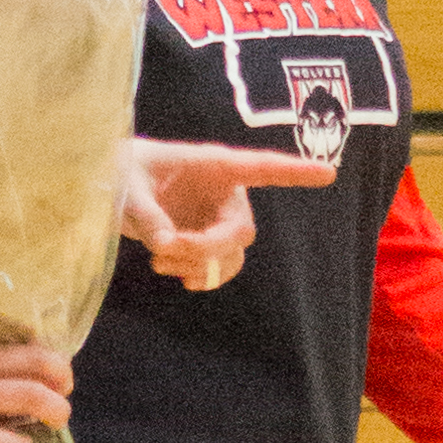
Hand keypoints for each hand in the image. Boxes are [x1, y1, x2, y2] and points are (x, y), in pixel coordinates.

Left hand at [117, 137, 337, 291]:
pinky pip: (220, 268)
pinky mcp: (207, 241)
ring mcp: (218, 220)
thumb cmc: (123, 173)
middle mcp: (225, 194)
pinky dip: (201, 277)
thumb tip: (165, 243)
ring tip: (158, 262)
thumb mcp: (128, 188)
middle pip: (240, 232)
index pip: (261, 168)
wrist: (114, 186)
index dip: (294, 171)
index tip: (328, 173)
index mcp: (215, 166)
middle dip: (206, 248)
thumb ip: (146, 214)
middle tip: (164, 248)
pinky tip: (177, 276)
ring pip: (231, 256)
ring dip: (199, 267)